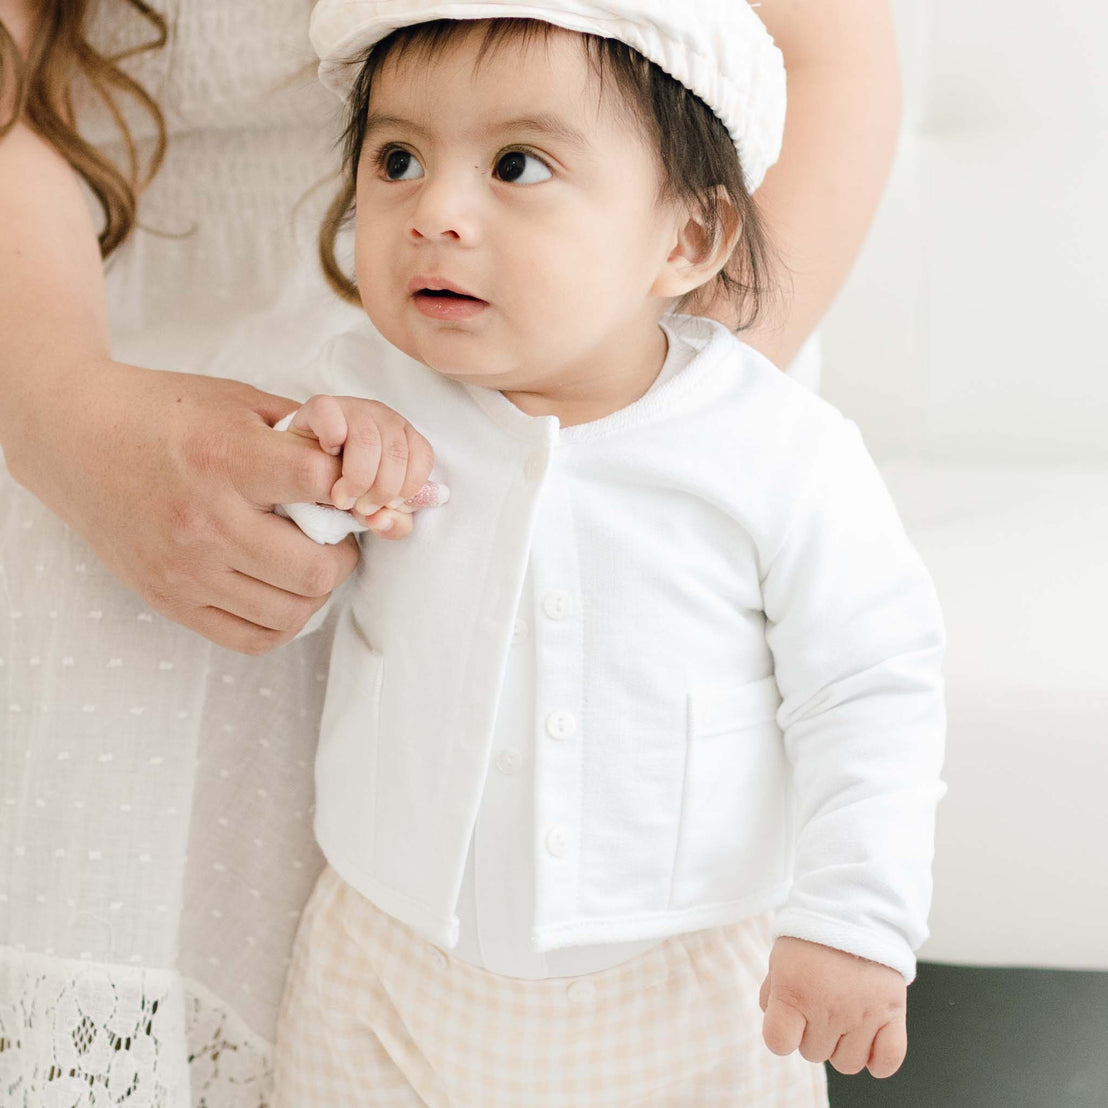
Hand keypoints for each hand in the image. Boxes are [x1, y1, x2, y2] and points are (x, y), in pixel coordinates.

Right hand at [5, 358, 361, 653]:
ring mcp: (186, 569)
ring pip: (291, 611)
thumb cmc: (163, 413)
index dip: (346, 484)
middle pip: (317, 568)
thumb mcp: (237, 400)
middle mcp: (205, 520)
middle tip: (336, 537)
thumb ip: (302, 431)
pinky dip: (281, 620)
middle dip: (343, 552)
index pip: (321, 482)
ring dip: (316, 590)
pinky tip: (280, 591)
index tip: (344, 487)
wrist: (75, 436)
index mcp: (225, 458)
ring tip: (308, 562)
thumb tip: (357, 465)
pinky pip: (252, 637)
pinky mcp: (170, 600)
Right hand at [286, 394, 436, 537]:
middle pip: (396, 453)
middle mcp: (384, 417)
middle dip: (381, 490)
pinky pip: (333, 420)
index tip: (386, 506)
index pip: (422, 456)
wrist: (300, 467)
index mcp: (404, 436)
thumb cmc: (345, 486)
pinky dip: (331, 440)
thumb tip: (383, 520)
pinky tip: (327, 453)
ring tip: (341, 497)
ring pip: (367, 440)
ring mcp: (354, 408)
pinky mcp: (322, 406)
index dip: (407, 488)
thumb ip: (392, 524)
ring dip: (356, 478)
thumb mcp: (374, 511)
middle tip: (360, 507)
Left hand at [759, 936, 907, 1077]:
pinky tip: (869, 1041)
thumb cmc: (813, 935)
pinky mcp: (893, 1012)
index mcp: (795, 991)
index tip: (787, 1020)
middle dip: (812, 1033)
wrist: (855, 908)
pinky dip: (878, 1060)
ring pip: (847, 1064)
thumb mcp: (780, 958)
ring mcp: (863, 1013)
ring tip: (843, 1016)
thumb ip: (774, 995)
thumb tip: (780, 1029)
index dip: (781, 1034)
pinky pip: (887, 1061)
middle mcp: (829, 1007)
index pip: (779, 1043)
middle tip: (819, 1003)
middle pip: (813, 1053)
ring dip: (842, 1046)